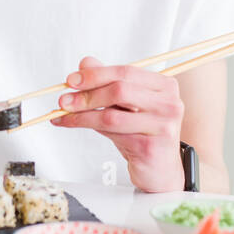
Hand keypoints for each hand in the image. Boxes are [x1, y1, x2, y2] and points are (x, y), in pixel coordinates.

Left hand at [51, 56, 185, 192]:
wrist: (160, 170)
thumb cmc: (143, 134)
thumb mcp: (126, 105)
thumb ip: (108, 82)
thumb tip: (86, 63)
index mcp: (165, 85)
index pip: (126, 72)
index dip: (96, 74)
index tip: (72, 80)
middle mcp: (169, 103)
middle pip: (120, 90)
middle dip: (87, 95)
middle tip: (64, 100)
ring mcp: (162, 126)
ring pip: (112, 115)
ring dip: (82, 115)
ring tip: (64, 115)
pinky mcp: (150, 147)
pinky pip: (112, 134)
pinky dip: (88, 128)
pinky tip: (74, 125)